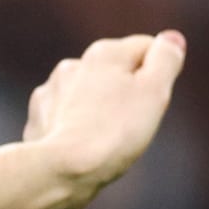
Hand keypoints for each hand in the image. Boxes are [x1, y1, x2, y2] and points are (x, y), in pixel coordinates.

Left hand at [23, 31, 187, 197]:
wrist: (61, 170)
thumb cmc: (115, 131)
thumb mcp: (155, 91)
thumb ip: (166, 59)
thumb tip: (171, 39)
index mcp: (104, 52)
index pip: (147, 49)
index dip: (159, 75)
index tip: (152, 102)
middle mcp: (73, 64)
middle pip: (117, 73)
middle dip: (129, 92)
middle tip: (132, 123)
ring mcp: (50, 91)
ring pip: (90, 95)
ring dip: (101, 109)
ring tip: (106, 136)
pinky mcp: (38, 118)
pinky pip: (66, 117)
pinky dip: (75, 126)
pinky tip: (80, 145)